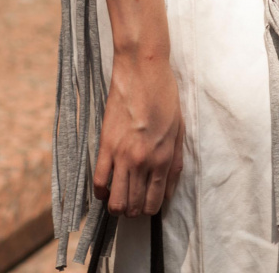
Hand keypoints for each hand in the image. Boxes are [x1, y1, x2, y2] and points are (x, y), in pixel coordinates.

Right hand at [93, 52, 183, 217]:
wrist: (142, 69)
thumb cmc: (164, 95)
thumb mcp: (179, 129)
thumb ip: (176, 163)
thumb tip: (169, 192)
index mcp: (164, 157)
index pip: (154, 202)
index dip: (150, 210)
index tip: (148, 205)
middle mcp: (143, 161)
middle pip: (133, 206)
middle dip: (134, 210)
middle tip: (134, 200)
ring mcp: (122, 154)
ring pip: (115, 200)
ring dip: (118, 204)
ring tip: (121, 196)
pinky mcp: (105, 143)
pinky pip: (98, 180)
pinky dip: (101, 191)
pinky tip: (106, 187)